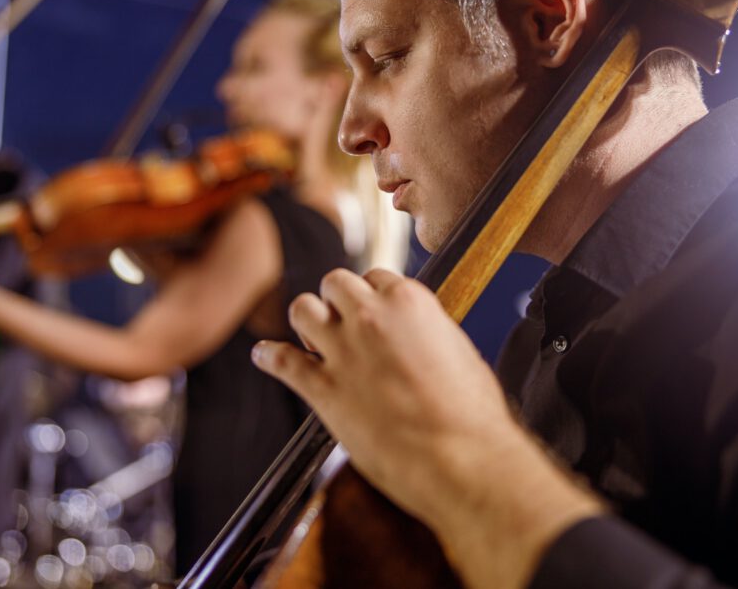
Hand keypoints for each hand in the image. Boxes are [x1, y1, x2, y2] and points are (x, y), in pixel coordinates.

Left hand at [252, 268, 516, 519]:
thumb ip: (429, 334)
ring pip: (302, 309)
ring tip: (314, 339)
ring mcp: (344, 352)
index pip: (377, 278)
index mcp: (410, 302)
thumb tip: (418, 338)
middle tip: (344, 325)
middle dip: (337, 301)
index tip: (374, 314)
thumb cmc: (473, 414)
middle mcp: (371, 317)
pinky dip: (269, 357)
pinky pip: (282, 361)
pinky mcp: (324, 390)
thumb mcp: (459, 353)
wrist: (461, 460)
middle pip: (335, 283)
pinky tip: (264, 356)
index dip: (374, 297)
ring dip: (307, 321)